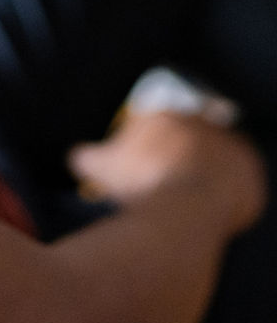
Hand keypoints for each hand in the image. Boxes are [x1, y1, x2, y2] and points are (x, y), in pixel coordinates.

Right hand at [69, 111, 265, 236]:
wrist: (183, 208)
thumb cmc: (140, 184)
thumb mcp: (102, 168)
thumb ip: (85, 157)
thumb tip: (72, 156)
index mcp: (162, 115)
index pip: (159, 124)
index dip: (153, 145)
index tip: (149, 166)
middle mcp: (197, 120)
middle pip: (190, 134)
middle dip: (181, 154)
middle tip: (172, 179)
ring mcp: (226, 142)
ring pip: (218, 152)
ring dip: (209, 168)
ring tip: (196, 194)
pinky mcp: (250, 167)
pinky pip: (243, 175)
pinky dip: (233, 187)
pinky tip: (219, 203)